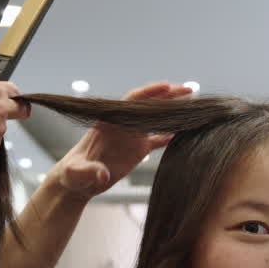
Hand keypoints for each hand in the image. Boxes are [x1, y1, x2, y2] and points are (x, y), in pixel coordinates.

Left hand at [44, 82, 193, 197]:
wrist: (77, 181)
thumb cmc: (74, 174)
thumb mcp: (78, 173)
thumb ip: (89, 171)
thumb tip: (103, 175)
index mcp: (109, 123)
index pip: (131, 101)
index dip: (149, 93)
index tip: (166, 86)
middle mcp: (123, 125)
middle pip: (149, 105)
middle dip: (169, 96)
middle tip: (189, 90)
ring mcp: (132, 136)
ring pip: (156, 118)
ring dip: (173, 111)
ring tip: (194, 105)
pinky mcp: (138, 149)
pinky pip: (158, 138)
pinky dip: (171, 134)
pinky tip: (186, 132)